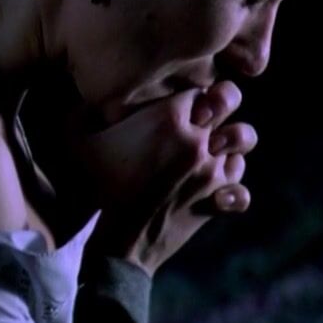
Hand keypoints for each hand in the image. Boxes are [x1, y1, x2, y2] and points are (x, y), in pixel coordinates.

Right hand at [73, 81, 256, 275]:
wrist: (117, 240)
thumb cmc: (97, 185)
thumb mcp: (79, 139)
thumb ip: (84, 108)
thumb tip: (92, 92)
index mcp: (168, 116)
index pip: (196, 83)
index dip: (190, 89)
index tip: (180, 99)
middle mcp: (197, 139)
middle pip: (229, 98)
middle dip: (221, 99)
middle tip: (206, 113)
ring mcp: (211, 170)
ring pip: (243, 138)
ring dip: (230, 141)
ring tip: (214, 148)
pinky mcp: (216, 200)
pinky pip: (241, 186)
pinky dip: (234, 187)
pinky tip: (219, 188)